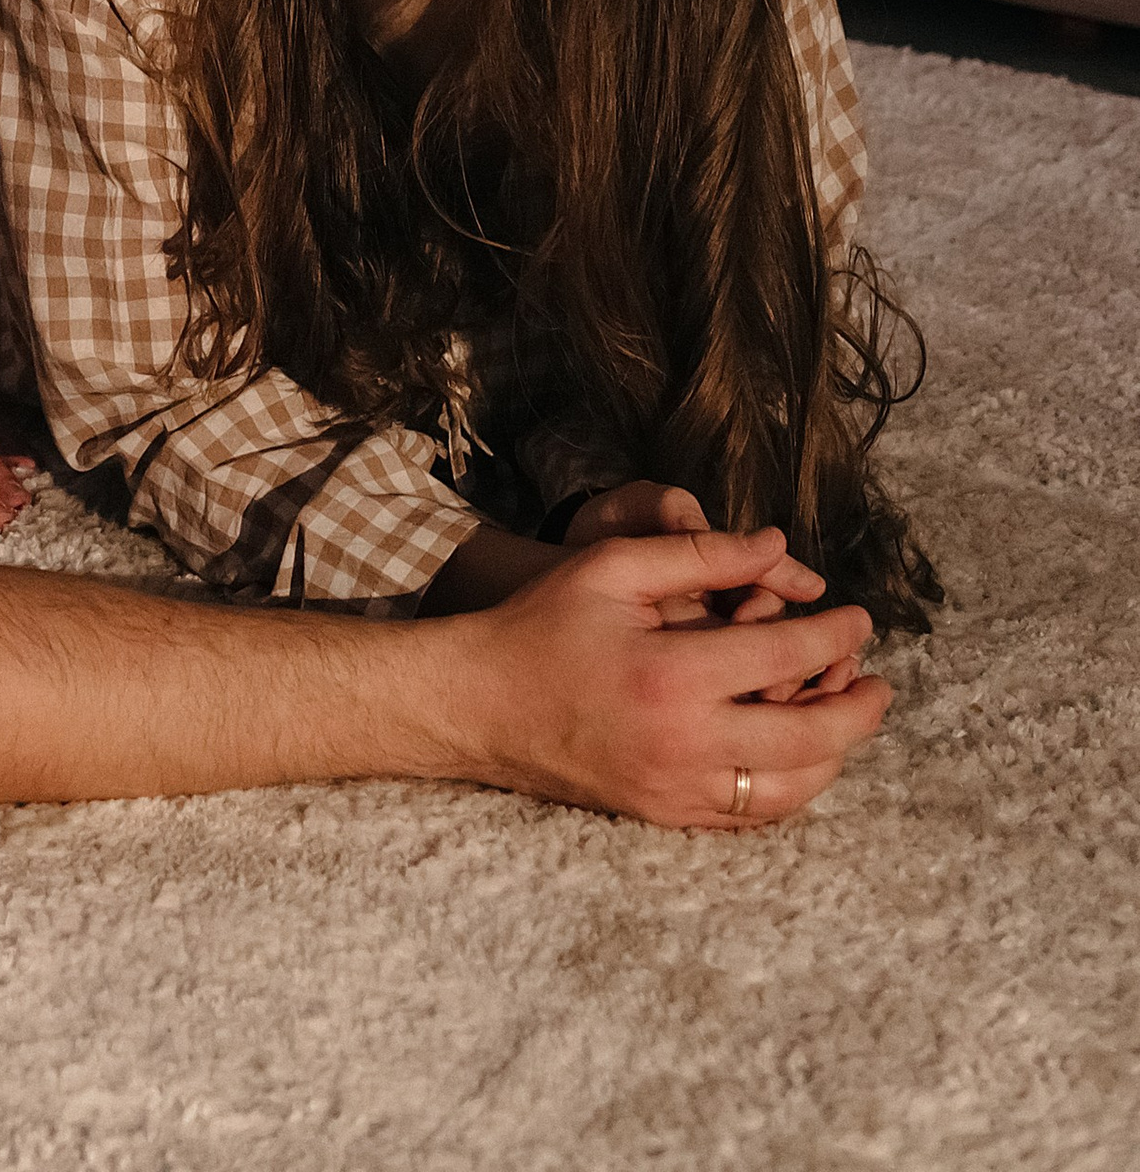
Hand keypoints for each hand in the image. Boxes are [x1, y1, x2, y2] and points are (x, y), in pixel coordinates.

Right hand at [467, 524, 888, 825]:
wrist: (482, 704)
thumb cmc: (544, 623)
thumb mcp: (615, 566)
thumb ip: (700, 554)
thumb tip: (778, 546)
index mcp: (674, 673)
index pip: (788, 658)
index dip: (837, 635)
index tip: (862, 618)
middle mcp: (686, 742)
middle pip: (811, 739)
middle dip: (859, 709)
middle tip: (880, 682)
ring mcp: (678, 789)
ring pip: (791, 790)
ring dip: (834, 756)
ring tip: (846, 719)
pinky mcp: (667, 816)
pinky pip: (753, 816)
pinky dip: (790, 789)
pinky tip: (798, 757)